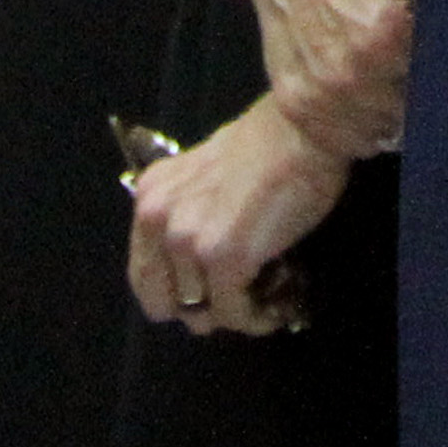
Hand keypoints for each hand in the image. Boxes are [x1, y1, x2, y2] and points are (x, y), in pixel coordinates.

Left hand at [125, 99, 347, 335]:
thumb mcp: (207, 175)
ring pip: (203, 314)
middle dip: (202, 310)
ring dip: (236, 313)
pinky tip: (276, 309)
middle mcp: (158, 220)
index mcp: (150, 199)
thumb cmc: (270, 143)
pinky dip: (257, 319)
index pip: (144, 277)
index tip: (211, 294)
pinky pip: (235, 314)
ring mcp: (188, 240)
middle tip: (238, 300)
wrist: (303, 127)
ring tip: (266, 298)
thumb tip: (204, 263)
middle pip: (165, 304)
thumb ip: (191, 213)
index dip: (178, 294)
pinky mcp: (225, 258)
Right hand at [222, 0, 423, 160]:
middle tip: (432, 70)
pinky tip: (372, 94)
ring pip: (387, 131)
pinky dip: (368, 127)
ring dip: (400, 115)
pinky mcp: (298, 108)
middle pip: (417, 109)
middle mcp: (350, 72)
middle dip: (432, 96)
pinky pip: (353, 140)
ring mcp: (321, 96)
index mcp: (384, 32)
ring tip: (398, 78)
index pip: (444, 79)